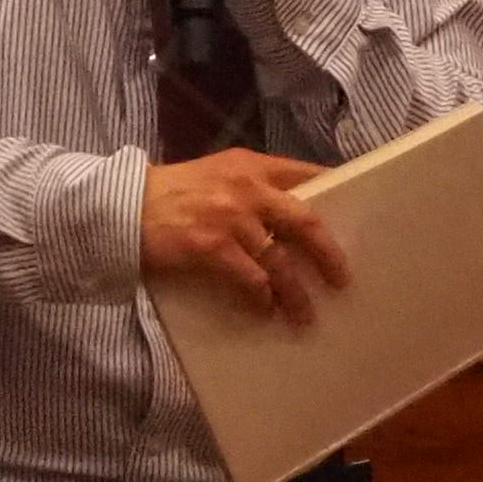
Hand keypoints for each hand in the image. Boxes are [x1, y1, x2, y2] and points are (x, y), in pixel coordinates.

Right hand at [142, 147, 348, 322]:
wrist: (123, 207)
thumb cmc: (171, 195)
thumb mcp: (216, 176)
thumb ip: (251, 188)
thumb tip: (290, 220)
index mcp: (252, 166)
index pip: (307, 175)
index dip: (338, 193)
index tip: (359, 214)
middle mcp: (248, 187)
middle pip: (306, 222)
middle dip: (329, 255)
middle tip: (342, 279)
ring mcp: (231, 217)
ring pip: (280, 260)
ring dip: (296, 293)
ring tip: (304, 315)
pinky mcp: (212, 246)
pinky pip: (251, 279)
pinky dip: (262, 298)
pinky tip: (265, 311)